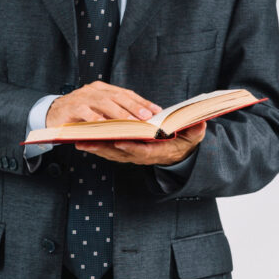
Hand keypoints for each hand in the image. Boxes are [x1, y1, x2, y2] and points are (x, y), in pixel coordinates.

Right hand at [45, 81, 161, 126]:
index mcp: (102, 88)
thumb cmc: (78, 114)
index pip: (125, 93)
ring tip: (131, 123)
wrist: (50, 114)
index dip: (142, 101)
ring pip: (104, 103)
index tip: (156, 110)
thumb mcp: (97, 109)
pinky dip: (97, 119)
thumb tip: (139, 119)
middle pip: (118, 97)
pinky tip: (107, 126)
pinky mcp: (72, 107)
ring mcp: (82, 97)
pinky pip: (86, 113)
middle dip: (134, 107)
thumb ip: (113, 110)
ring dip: (119, 114)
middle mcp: (93, 90)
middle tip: (147, 117)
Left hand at [74, 121, 206, 165]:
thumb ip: (195, 131)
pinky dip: (95, 144)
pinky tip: (81, 138)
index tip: (119, 141)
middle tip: (87, 141)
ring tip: (78, 139)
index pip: (142, 151)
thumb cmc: (184, 140)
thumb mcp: (193, 136)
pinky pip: (107, 148)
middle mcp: (141, 156)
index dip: (130, 147)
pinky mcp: (123, 151)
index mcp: (157, 152)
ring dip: (94, 146)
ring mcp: (130, 154)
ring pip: (110, 152)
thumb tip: (200, 123)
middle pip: (119, 153)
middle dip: (103, 148)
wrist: (178, 150)